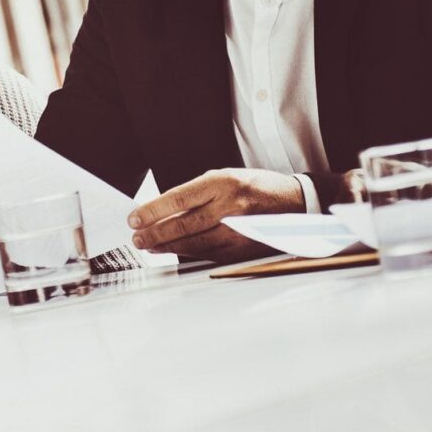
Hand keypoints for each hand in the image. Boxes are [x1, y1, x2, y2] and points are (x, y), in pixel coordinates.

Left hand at [128, 168, 303, 261]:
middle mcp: (230, 207)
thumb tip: (164, 210)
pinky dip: (187, 253)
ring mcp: (237, 231)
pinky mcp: (241, 250)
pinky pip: (207, 253)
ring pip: (193, 242)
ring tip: (149, 246)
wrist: (296, 204)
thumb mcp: (226, 178)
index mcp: (223, 183)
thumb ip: (197, 194)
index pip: (179, 198)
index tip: (135, 217)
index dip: (153, 210)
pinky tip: (173, 252)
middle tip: (137, 237)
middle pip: (183, 224)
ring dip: (166, 246)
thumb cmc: (257, 188)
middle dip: (155, 232)